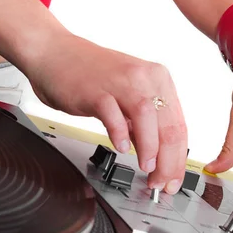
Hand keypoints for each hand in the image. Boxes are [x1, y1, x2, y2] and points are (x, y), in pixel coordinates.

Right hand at [27, 32, 187, 192]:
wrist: (54, 52)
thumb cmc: (89, 74)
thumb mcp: (126, 96)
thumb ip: (141, 122)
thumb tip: (155, 154)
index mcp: (157, 80)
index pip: (179, 125)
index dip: (178, 158)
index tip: (174, 178)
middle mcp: (144, 78)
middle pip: (168, 126)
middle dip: (168, 162)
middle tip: (161, 181)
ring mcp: (120, 82)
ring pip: (148, 118)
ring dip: (150, 148)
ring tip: (146, 167)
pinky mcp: (96, 90)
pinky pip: (113, 114)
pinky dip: (120, 134)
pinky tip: (121, 147)